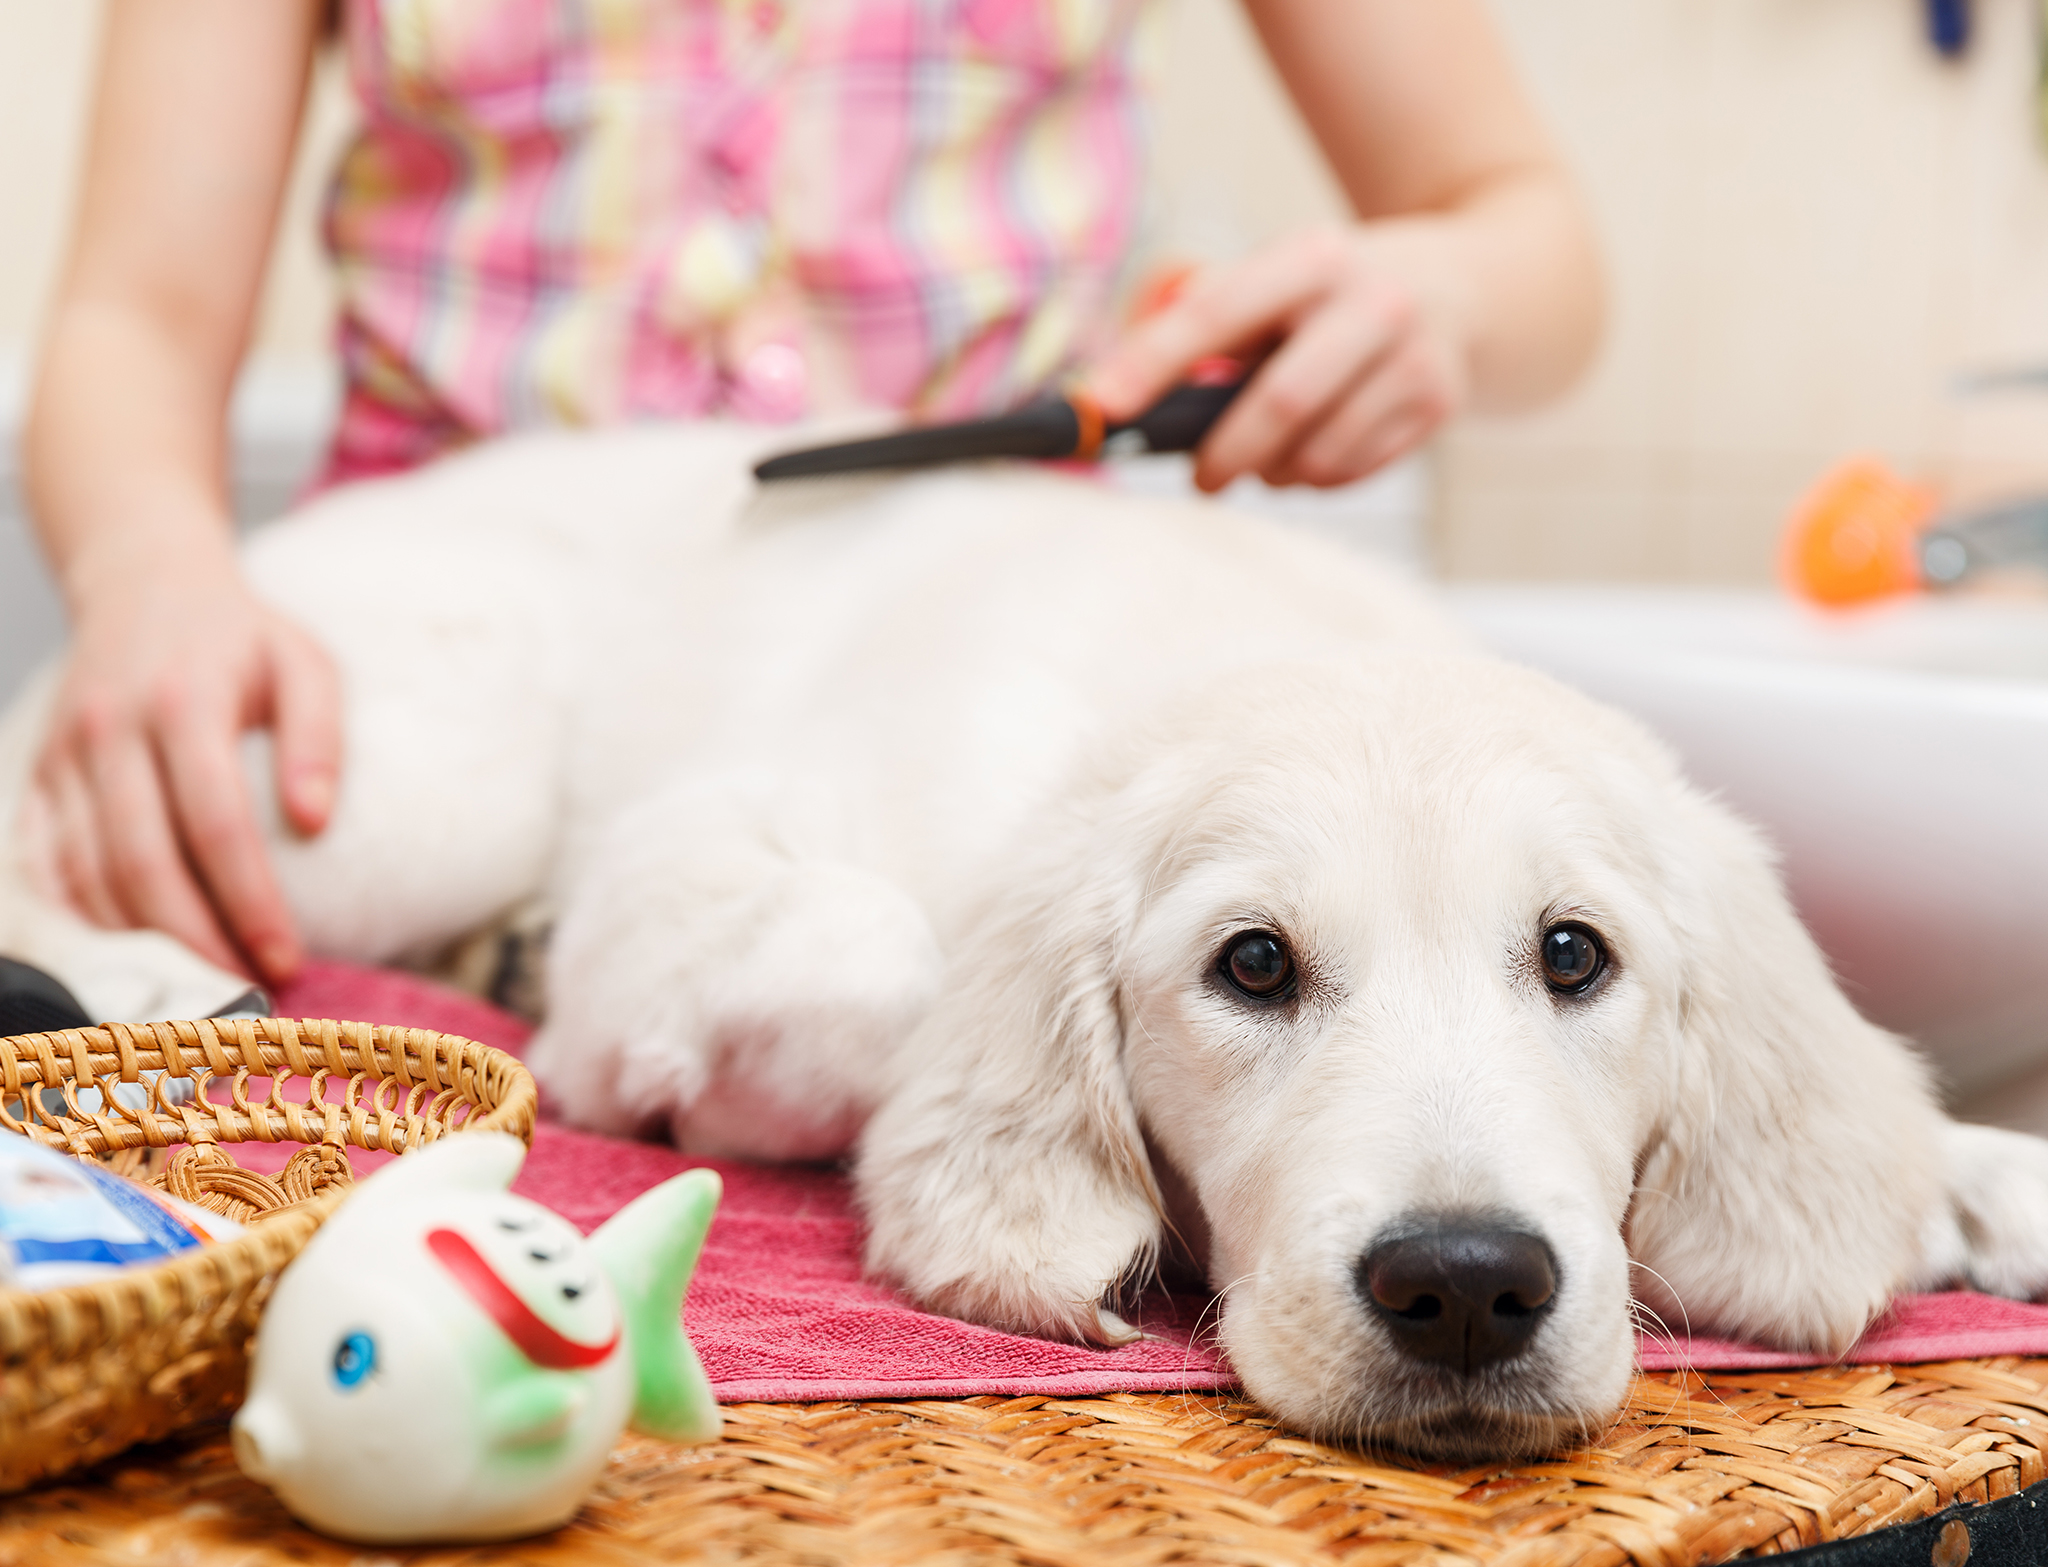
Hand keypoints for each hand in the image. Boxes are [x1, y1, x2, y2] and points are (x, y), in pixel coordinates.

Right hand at [29, 538, 340, 984]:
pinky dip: (84, 918)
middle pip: (141, 862)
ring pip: (86, 874)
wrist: (143, 583)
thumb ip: (318, 738)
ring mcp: (62, 755)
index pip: (215, 824)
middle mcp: (110, 730)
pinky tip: (133, 953)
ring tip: (201, 982)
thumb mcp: (303, 665)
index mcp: (182, 703)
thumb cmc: (241, 637)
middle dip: (193, 941)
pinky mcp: (36, 774)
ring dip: (140, 942)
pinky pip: (46, 863)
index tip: (285, 956)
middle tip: (244, 988)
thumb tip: (317, 822)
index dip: (249, 901)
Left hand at [1085, 224, 1472, 492]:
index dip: (1152, 361)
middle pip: (1280, 405)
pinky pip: (1354, 473)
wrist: (1474, 287)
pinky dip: (1318, 479)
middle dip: (1226, 455)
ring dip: (1275, 474)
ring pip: (1319, 455)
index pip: (1216, 312)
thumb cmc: (1340, 292)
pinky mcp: (1440, 405)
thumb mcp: (1284, 273)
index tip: (1102, 403)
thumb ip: (1213, 316)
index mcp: (1312, 257)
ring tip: (1267, 460)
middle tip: (1203, 478)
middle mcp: (1372, 302)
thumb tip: (1126, 387)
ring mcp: (1416, 356)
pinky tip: (1316, 454)